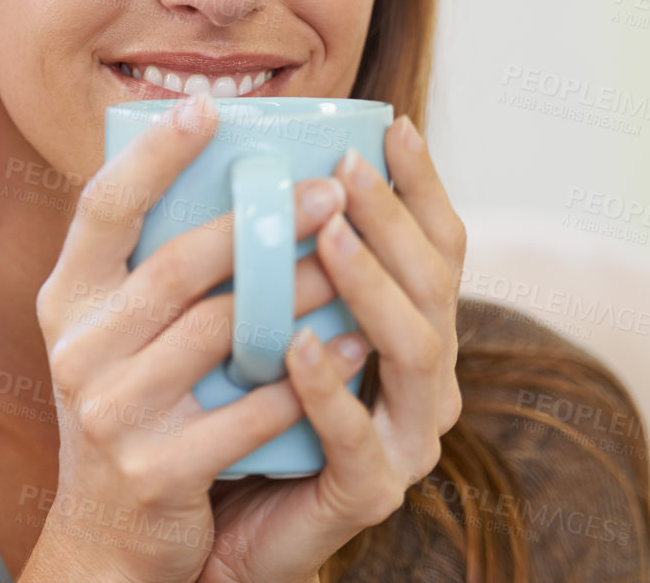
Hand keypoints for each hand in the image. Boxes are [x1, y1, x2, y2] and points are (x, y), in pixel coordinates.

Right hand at [24, 93, 372, 582]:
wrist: (108, 541)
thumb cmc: (132, 409)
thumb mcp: (114, 333)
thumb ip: (149, 265)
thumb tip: (226, 168)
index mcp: (67, 300)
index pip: (102, 208)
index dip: (152, 155)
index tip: (207, 106)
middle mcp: (78, 349)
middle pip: (176, 265)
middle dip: (261, 221)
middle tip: (331, 189)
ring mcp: (111, 413)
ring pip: (221, 333)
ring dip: (297, 292)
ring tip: (353, 261)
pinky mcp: (155, 470)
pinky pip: (244, 413)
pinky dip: (304, 378)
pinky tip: (352, 346)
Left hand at [197, 113, 466, 582]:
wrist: (211, 523)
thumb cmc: (238, 405)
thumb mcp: (266, 318)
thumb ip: (280, 256)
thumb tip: (255, 153)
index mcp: (411, 329)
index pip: (439, 245)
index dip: (423, 186)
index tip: (391, 126)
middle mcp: (426, 380)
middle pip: (435, 284)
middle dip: (394, 219)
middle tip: (347, 170)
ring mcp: (407, 437)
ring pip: (415, 350)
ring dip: (371, 285)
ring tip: (331, 236)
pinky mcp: (371, 490)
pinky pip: (359, 436)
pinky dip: (330, 387)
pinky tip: (298, 346)